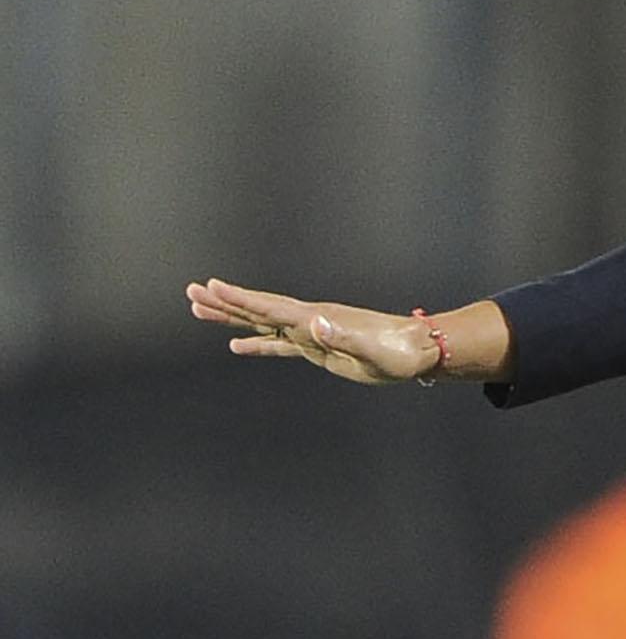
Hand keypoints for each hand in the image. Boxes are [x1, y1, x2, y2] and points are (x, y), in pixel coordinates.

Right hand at [187, 277, 436, 384]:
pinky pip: (279, 345)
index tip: (210, 286)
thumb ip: (344, 338)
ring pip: (263, 324)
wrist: (420, 351)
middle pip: (258, 309)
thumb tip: (313, 322)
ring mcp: (313, 333)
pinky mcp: (319, 348)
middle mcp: (311, 321)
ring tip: (200, 310)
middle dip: (224, 301)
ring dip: (232, 317)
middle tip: (191, 291)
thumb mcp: (373, 351)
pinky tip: (236, 346)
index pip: (270, 308)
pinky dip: (256, 345)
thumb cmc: (400, 353)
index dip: (238, 298)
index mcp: (318, 320)